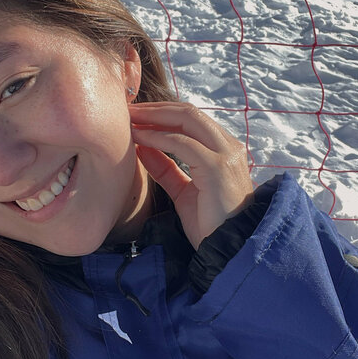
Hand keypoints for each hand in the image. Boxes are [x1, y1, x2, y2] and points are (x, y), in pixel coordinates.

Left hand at [129, 102, 254, 249]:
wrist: (229, 250)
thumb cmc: (210, 225)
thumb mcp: (183, 191)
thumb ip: (166, 168)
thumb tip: (142, 146)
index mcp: (223, 150)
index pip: (192, 119)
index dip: (162, 113)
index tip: (135, 115)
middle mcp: (228, 146)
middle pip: (189, 112)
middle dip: (155, 109)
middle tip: (128, 109)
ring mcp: (225, 154)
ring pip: (187, 119)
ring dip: (154, 117)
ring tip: (130, 119)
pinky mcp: (218, 167)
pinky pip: (183, 143)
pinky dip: (158, 137)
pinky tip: (139, 138)